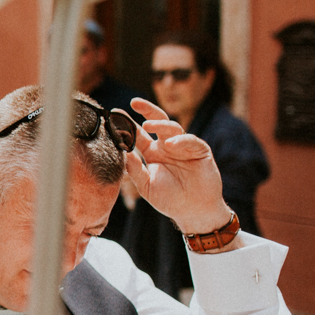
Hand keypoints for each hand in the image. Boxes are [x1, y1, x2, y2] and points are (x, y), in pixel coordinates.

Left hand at [123, 98, 230, 234]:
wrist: (192, 211)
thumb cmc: (169, 199)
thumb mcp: (146, 185)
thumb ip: (135, 170)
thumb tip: (123, 153)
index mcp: (152, 153)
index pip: (139, 135)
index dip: (128, 125)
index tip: (115, 115)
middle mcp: (167, 146)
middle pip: (158, 122)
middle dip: (147, 110)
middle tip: (134, 103)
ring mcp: (184, 147)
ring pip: (173, 128)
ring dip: (161, 124)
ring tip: (148, 124)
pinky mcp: (200, 151)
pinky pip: (191, 141)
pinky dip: (181, 140)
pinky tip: (171, 144)